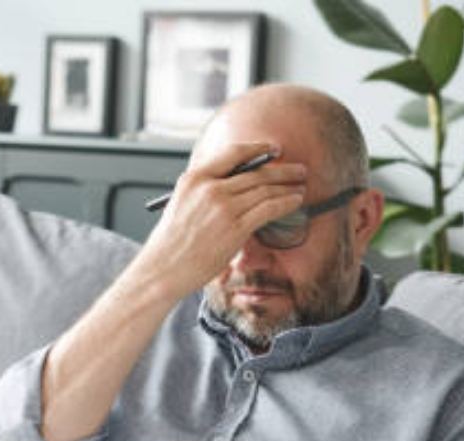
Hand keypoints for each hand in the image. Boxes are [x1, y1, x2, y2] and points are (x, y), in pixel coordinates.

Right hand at [129, 142, 306, 302]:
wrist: (163, 269)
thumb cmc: (170, 244)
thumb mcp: (181, 204)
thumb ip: (205, 190)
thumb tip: (236, 186)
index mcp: (194, 178)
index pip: (233, 154)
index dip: (258, 148)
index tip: (273, 149)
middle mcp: (210, 189)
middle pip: (255, 172)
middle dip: (282, 170)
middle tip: (297, 170)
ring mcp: (224, 208)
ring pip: (265, 190)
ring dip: (287, 186)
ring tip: (300, 186)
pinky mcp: (235, 228)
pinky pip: (269, 209)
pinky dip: (286, 202)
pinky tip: (295, 201)